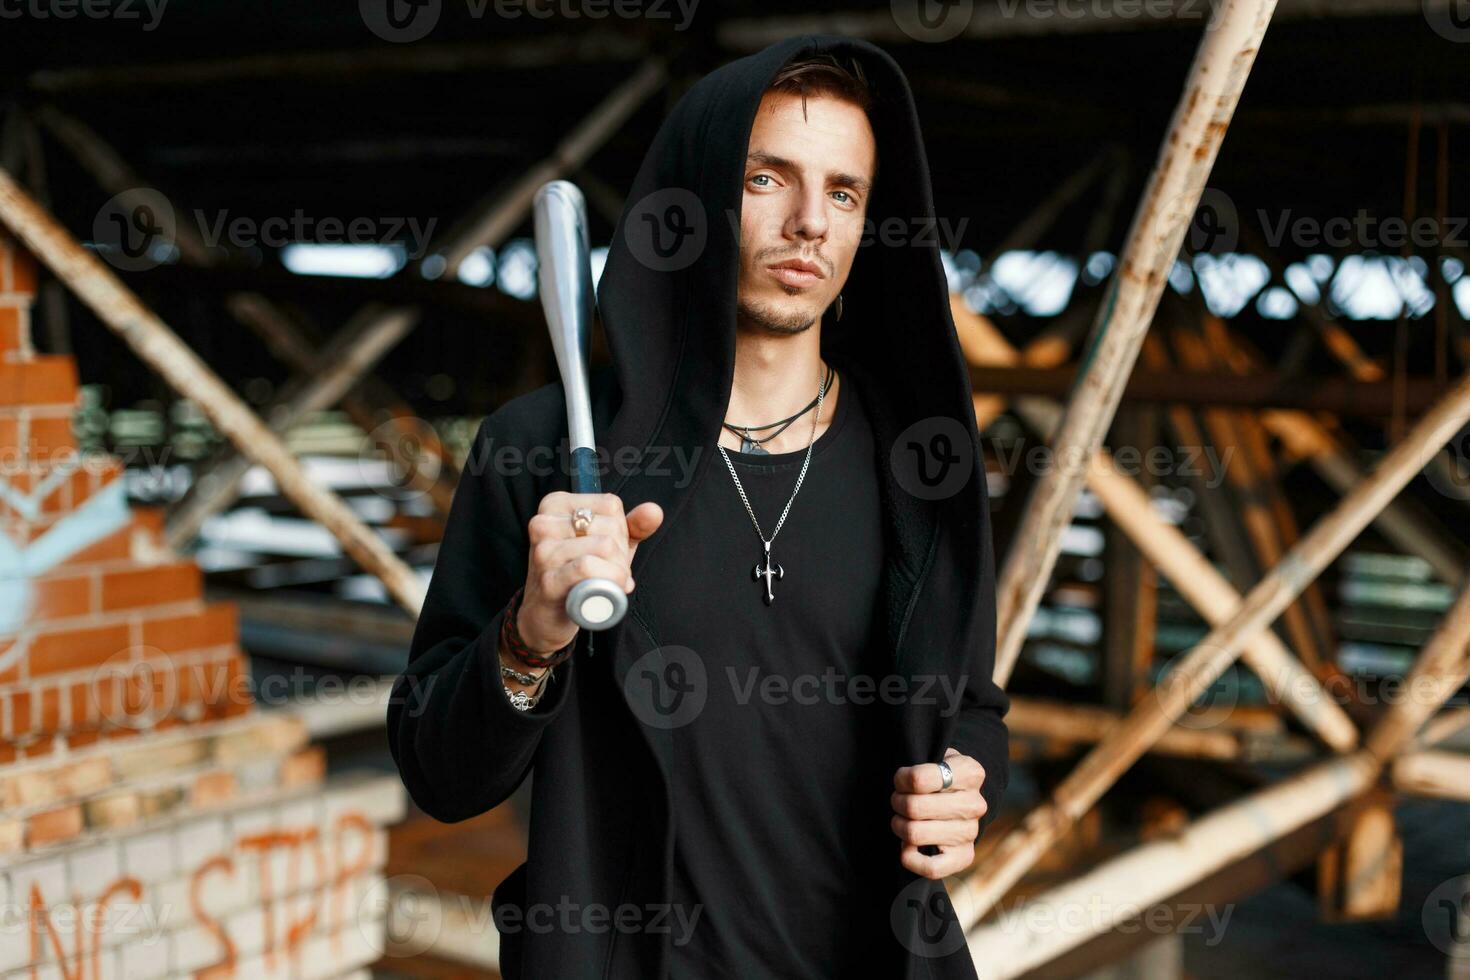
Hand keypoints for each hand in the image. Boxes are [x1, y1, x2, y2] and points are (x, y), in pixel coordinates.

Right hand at [518, 492, 663, 652]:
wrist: (546, 616)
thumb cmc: (577, 575)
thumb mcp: (607, 545)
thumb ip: (633, 526)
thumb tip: (653, 511)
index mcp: (556, 505)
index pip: (610, 505)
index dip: (621, 532)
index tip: (609, 551)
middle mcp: (544, 523)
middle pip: (609, 527)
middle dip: (621, 555)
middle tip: (610, 573)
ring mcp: (543, 552)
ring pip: (604, 546)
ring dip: (618, 572)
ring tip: (608, 584)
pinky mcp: (548, 579)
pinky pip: (588, 568)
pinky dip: (608, 581)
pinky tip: (605, 594)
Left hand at [890, 746, 986, 878]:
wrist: (962, 798)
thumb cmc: (940, 776)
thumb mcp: (935, 756)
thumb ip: (920, 765)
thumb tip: (902, 782)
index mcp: (970, 773)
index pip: (917, 780)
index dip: (901, 780)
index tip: (902, 780)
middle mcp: (975, 804)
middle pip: (913, 807)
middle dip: (897, 802)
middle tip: (899, 800)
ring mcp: (971, 832)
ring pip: (914, 834)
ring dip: (899, 825)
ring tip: (903, 819)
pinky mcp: (964, 857)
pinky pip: (931, 868)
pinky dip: (910, 857)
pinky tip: (907, 845)